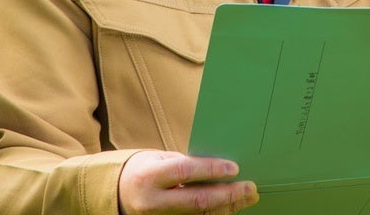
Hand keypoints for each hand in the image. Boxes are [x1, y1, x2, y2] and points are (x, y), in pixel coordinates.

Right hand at [119, 150, 258, 214]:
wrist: (119, 193)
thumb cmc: (145, 170)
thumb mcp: (160, 160)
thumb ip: (185, 165)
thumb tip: (219, 168)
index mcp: (150, 177)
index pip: (185, 172)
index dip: (211, 170)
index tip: (234, 168)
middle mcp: (153, 202)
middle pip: (196, 200)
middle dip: (227, 194)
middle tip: (250, 188)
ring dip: (227, 207)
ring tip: (246, 197)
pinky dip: (215, 214)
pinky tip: (229, 207)